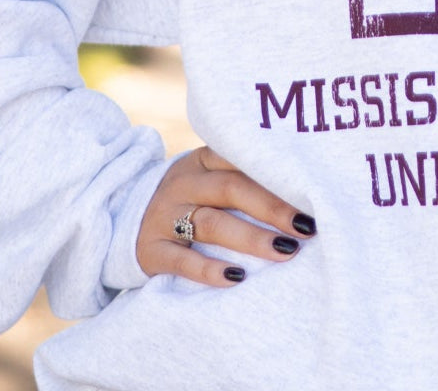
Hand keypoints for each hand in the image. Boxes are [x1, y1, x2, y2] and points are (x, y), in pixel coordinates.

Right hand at [137, 145, 315, 285]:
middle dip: (273, 208)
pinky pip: (182, 261)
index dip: (276, 174)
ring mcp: (165, 217)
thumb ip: (244, 177)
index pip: (242, 159)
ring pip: (211, 224)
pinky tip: (237, 278)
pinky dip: (210, 270)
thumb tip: (306, 191)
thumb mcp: (210, 177)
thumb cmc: (192, 199)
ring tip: (285, 251)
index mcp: (203, 160)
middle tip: (306, 226)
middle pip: (232, 189)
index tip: (310, 190)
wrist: (127, 219)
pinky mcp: (152, 251)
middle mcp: (184, 184)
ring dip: (251, 238)